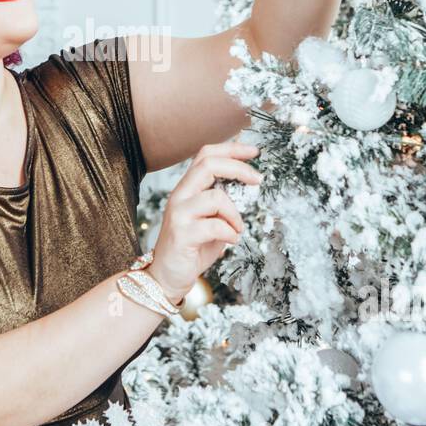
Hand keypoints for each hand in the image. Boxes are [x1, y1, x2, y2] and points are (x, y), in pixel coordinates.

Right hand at [147, 140, 261, 302]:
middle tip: (258, 180)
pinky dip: (230, 233)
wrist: (168, 276)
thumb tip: (249, 180)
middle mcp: (180, 195)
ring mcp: (179, 214)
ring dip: (235, 213)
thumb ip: (224, 201)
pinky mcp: (181, 234)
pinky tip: (232, 241)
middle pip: (208, 164)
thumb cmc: (193, 247)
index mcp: (188, 188)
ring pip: (215, 197)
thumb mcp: (212, 219)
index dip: (231, 149)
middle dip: (239, 168)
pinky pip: (214, 226)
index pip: (206, 155)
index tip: (255, 151)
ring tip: (238, 228)